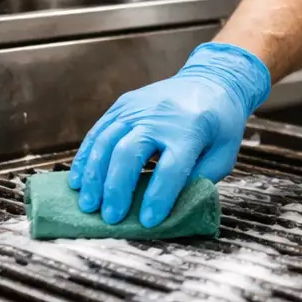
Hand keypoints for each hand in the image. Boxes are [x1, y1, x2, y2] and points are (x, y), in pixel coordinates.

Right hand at [68, 42, 270, 227]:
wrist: (212, 79)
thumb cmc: (220, 124)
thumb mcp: (223, 154)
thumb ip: (199, 180)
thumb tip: (170, 209)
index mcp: (191, 129)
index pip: (171, 167)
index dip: (159, 196)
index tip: (149, 221)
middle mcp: (160, 116)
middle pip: (129, 153)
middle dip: (116, 189)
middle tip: (110, 218)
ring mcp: (137, 107)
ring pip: (106, 142)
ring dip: (93, 176)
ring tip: (88, 205)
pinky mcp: (123, 104)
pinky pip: (98, 132)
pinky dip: (85, 158)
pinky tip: (78, 182)